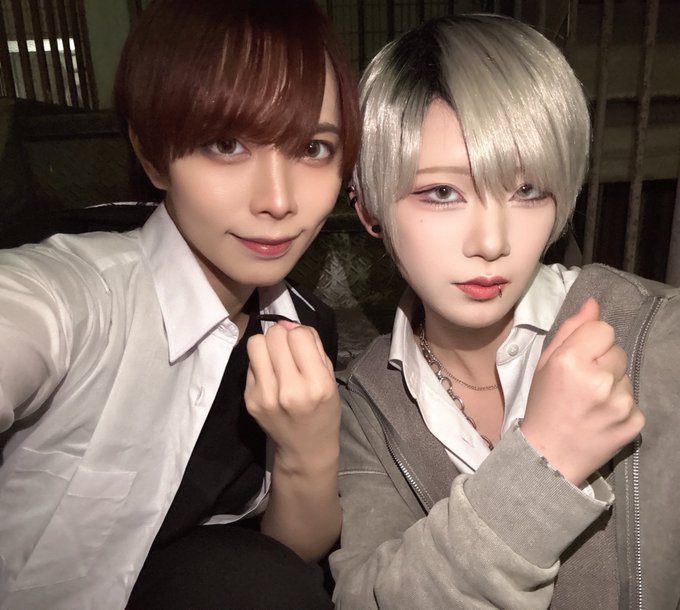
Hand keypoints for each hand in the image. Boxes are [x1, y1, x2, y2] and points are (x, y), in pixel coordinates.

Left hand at [245, 320, 339, 474]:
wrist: (305, 449)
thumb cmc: (323, 411)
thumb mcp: (329, 378)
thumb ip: (313, 347)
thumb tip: (286, 323)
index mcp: (316, 384)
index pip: (298, 336)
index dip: (301, 335)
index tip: (303, 346)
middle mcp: (289, 390)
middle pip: (275, 336)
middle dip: (282, 336)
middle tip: (288, 350)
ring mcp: (265, 396)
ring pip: (255, 343)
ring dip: (266, 345)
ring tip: (276, 358)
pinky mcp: (250, 400)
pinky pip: (249, 362)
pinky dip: (260, 363)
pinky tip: (270, 376)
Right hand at [520, 298, 644, 485]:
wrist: (547, 457)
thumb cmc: (542, 405)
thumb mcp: (544, 364)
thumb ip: (570, 331)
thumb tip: (593, 304)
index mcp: (571, 361)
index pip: (602, 329)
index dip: (589, 343)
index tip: (577, 360)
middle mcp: (598, 380)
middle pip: (617, 350)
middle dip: (602, 362)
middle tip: (581, 384)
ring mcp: (620, 403)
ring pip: (626, 374)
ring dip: (612, 383)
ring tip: (590, 402)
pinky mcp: (634, 422)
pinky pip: (634, 399)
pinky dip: (620, 406)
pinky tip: (601, 417)